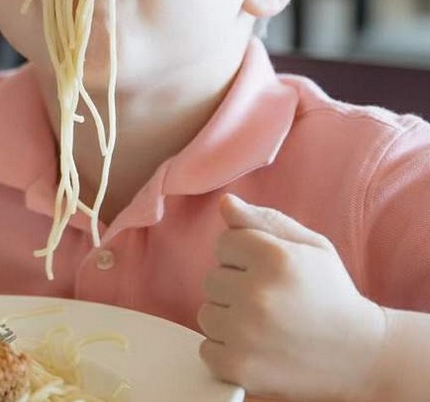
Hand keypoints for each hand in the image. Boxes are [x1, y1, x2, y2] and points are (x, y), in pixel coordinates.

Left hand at [197, 194, 385, 401]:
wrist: (361, 356)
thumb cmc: (331, 294)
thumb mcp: (310, 247)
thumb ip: (264, 220)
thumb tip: (225, 202)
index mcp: (275, 258)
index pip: (224, 242)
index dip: (245, 256)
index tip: (270, 272)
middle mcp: (257, 294)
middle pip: (212, 279)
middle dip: (236, 287)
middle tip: (272, 301)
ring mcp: (245, 333)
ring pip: (207, 313)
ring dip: (229, 319)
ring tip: (265, 325)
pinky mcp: (238, 366)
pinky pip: (207, 349)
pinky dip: (226, 350)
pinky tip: (257, 348)